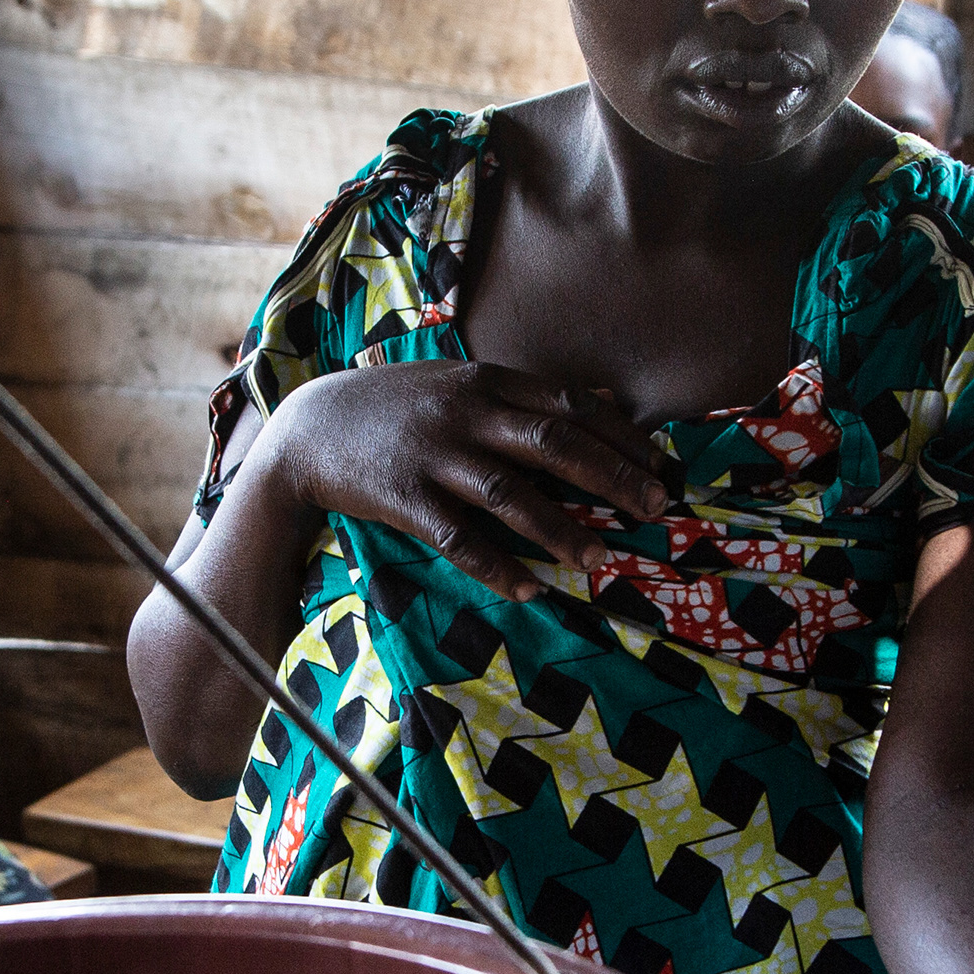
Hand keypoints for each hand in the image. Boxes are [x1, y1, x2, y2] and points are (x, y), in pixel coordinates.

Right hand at [257, 359, 669, 601]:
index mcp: (488, 382)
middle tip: (655, 510)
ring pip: (510, 494)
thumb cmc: (398, 408)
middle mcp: (467, 413)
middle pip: (553, 443)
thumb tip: (605, 399)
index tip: (663, 468)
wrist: (310, 428)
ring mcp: (434, 455)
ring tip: (598, 559)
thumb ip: (527, 395)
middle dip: (611, 477)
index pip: (571, 405)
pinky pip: (457, 539)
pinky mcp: (403, 497)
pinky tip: (528, 591)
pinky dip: (495, 567)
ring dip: (559, 528)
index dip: (622, 438)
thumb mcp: (462, 384)